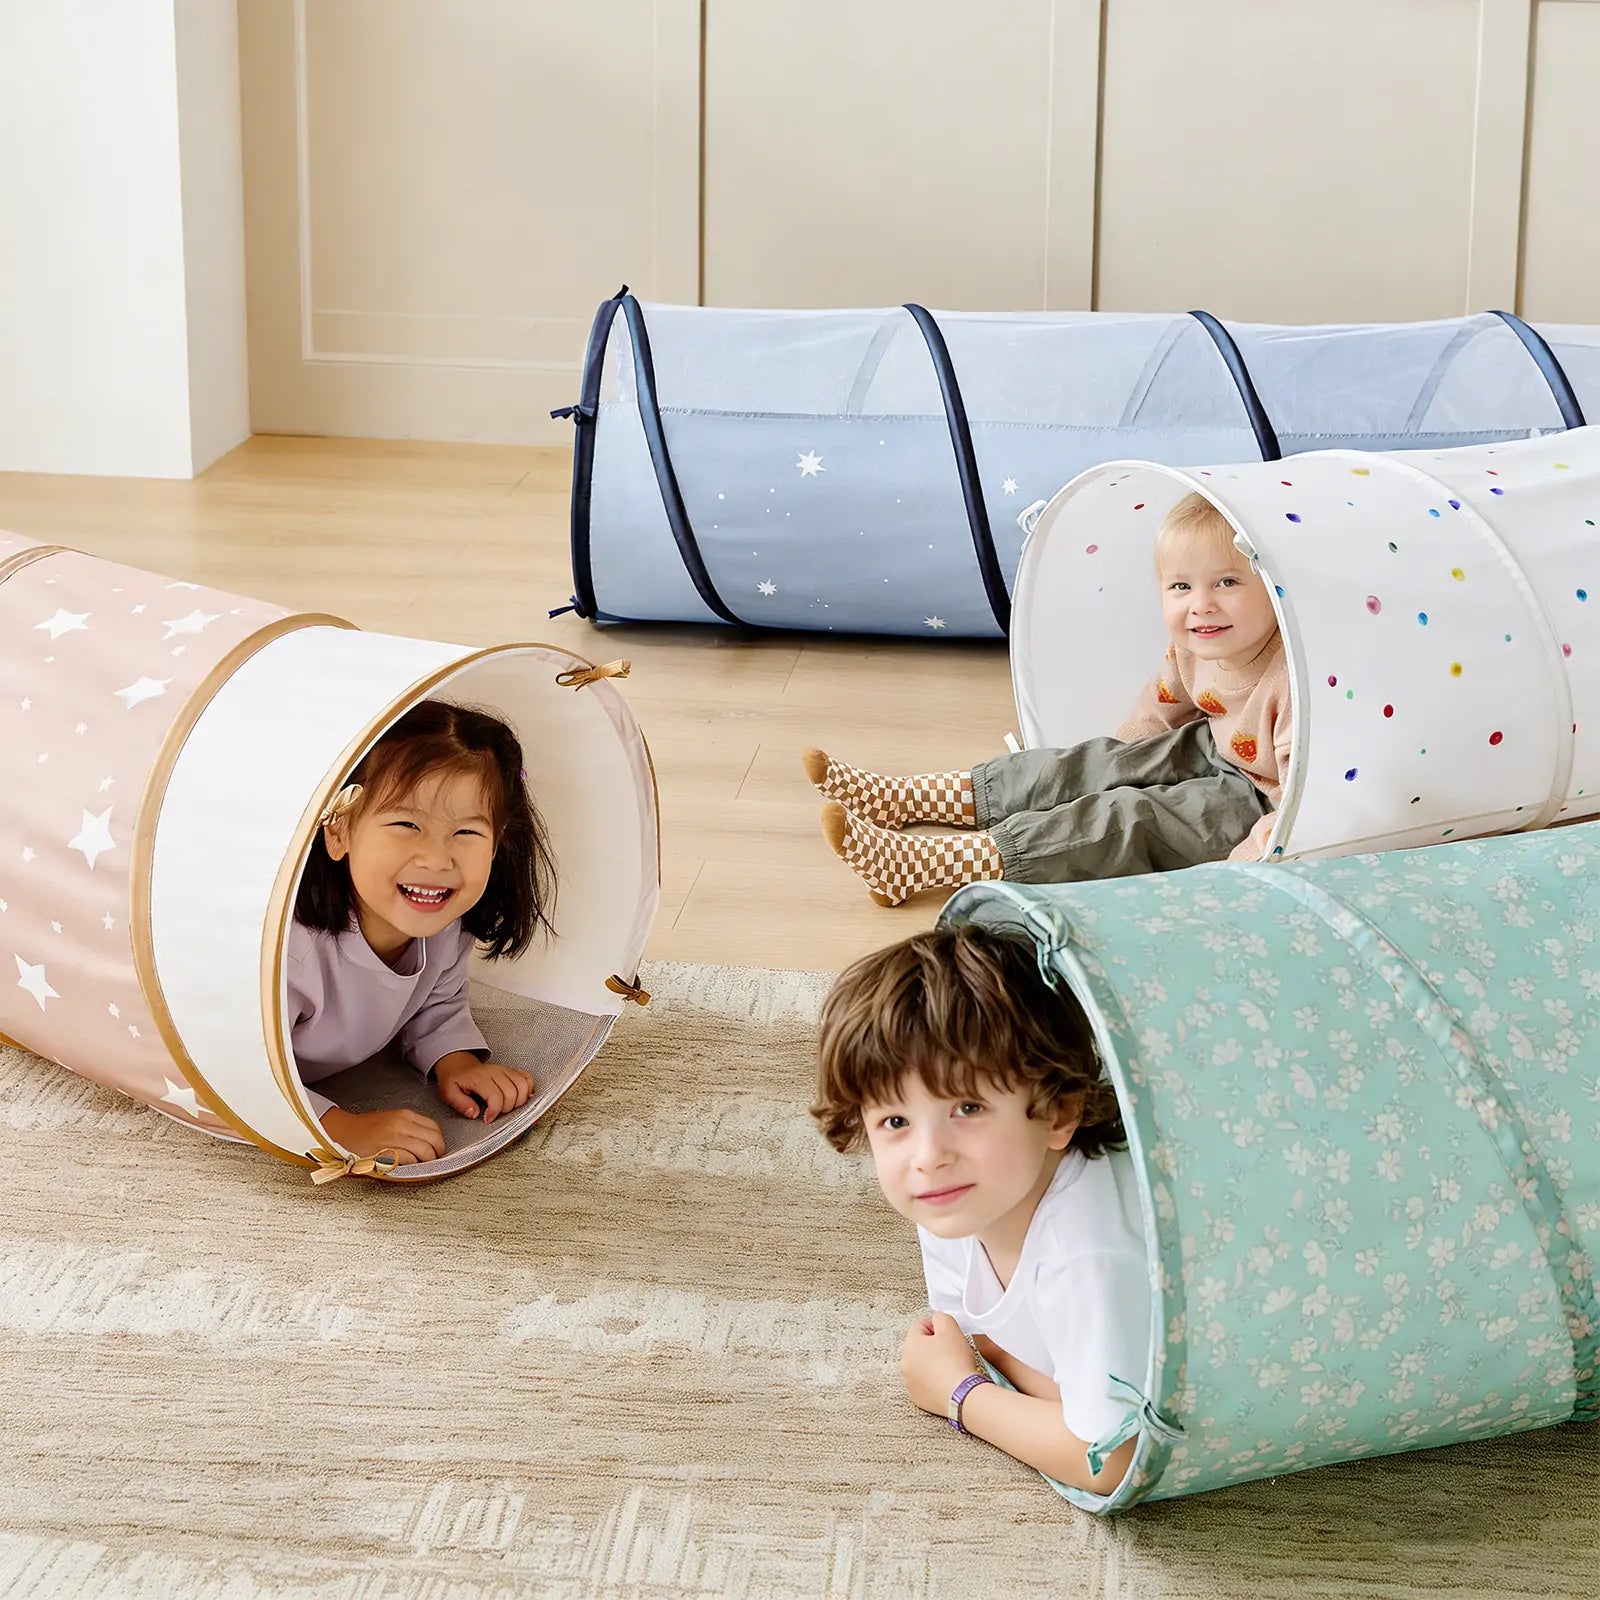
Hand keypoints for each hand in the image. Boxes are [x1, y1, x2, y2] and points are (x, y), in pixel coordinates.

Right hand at [321, 1106, 444, 1165]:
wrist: (342, 1132)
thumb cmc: (366, 1130)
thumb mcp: (393, 1121)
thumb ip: (411, 1128)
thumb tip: (430, 1142)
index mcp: (405, 1115)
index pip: (434, 1127)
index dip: (440, 1141)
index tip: (438, 1150)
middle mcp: (402, 1123)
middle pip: (434, 1139)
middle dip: (438, 1152)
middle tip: (435, 1160)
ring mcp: (394, 1137)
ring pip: (425, 1150)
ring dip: (428, 1161)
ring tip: (423, 1165)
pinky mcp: (386, 1150)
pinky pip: (409, 1159)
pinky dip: (413, 1165)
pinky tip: (409, 1166)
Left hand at [433, 1053, 534, 1123]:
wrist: (458, 1064)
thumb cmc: (454, 1079)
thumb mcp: (448, 1093)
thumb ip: (460, 1104)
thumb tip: (475, 1114)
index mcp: (479, 1078)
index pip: (495, 1096)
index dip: (494, 1111)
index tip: (488, 1119)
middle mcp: (495, 1072)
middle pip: (512, 1092)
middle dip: (507, 1108)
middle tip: (497, 1113)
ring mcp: (505, 1070)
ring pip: (523, 1085)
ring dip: (520, 1100)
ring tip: (508, 1107)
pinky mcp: (511, 1070)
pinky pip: (527, 1078)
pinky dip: (528, 1089)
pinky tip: (521, 1097)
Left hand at [900, 1312, 982, 1415]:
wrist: (963, 1396)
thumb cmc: (956, 1362)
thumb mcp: (950, 1327)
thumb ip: (941, 1317)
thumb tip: (937, 1320)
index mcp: (909, 1345)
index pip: (920, 1326)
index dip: (937, 1327)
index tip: (949, 1335)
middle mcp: (905, 1364)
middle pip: (919, 1346)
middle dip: (934, 1345)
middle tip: (951, 1351)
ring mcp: (909, 1383)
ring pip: (921, 1364)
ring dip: (932, 1363)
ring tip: (949, 1367)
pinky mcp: (917, 1398)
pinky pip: (924, 1382)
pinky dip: (933, 1380)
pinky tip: (946, 1381)